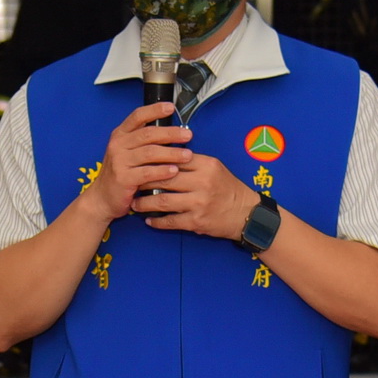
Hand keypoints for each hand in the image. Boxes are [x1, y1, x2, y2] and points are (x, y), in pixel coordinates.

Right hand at [80, 102, 190, 220]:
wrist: (102, 198)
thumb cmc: (121, 174)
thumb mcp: (127, 152)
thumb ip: (144, 141)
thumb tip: (171, 131)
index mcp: (120, 135)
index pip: (137, 116)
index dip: (154, 110)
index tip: (170, 108)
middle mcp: (118, 145)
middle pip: (148, 133)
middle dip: (171, 133)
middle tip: (188, 135)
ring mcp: (119, 161)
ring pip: (150, 152)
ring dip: (171, 153)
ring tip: (187, 155)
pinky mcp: (123, 178)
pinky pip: (147, 172)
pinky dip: (162, 171)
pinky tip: (174, 170)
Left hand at [135, 151, 261, 240]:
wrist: (245, 213)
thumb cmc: (227, 189)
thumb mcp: (214, 168)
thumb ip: (192, 162)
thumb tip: (165, 155)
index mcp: (206, 165)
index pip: (173, 158)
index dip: (154, 161)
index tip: (140, 162)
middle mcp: (202, 182)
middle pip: (164, 179)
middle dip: (143, 181)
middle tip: (131, 182)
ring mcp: (198, 203)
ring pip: (162, 201)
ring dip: (144, 203)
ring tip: (135, 203)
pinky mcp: (196, 221)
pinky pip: (170, 221)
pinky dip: (156, 222)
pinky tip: (148, 220)